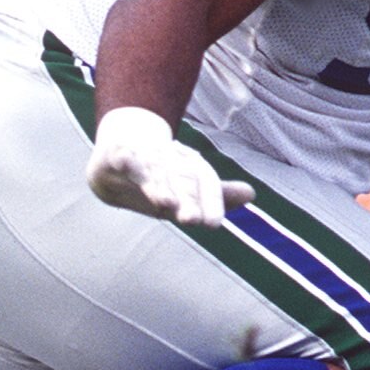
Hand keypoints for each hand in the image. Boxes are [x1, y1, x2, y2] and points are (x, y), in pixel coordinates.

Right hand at [88, 106, 254, 229]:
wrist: (122, 145)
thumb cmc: (159, 174)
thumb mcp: (185, 188)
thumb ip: (215, 196)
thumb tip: (251, 194)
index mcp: (186, 169)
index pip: (203, 183)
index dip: (209, 202)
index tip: (213, 224)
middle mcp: (168, 161)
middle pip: (179, 180)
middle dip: (186, 199)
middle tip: (192, 220)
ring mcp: (142, 156)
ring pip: (152, 171)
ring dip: (158, 185)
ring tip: (165, 202)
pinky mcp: (118, 154)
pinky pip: (121, 156)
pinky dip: (122, 157)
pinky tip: (123, 160)